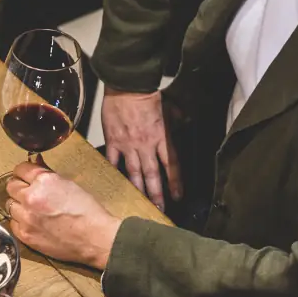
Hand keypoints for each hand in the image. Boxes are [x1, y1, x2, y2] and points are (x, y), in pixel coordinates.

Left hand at [3, 163, 121, 269]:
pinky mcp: (25, 235)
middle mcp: (31, 198)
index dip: (23, 171)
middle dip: (19, 187)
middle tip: (28, 191)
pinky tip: (32, 221)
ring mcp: (26, 218)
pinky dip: (20, 221)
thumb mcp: (69, 184)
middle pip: (11, 186)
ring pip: (9, 205)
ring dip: (18, 205)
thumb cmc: (88, 213)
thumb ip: (47, 174)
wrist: (94, 238)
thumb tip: (35, 162)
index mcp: (44, 182)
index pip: (20, 169)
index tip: (25, 175)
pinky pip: (13, 223)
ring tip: (32, 208)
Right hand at [102, 90, 181, 210]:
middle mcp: (146, 146)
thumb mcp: (170, 107)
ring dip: (138, 189)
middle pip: (153, 175)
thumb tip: (185, 121)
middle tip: (158, 209)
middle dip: (156, 194)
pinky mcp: (113, 141)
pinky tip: (114, 184)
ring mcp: (128, 145)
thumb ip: (177, 119)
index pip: (172, 165)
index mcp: (162, 138)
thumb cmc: (148, 96)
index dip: (175, 182)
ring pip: (134, 173)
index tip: (177, 196)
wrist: (128, 87)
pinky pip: (113, 161)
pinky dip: (114, 173)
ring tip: (139, 203)